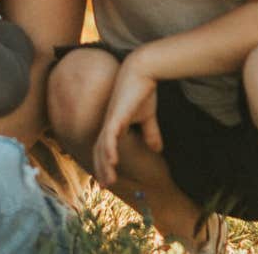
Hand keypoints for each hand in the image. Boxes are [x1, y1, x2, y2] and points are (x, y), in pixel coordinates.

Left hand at [93, 56, 161, 185]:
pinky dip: (109, 148)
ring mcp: (110, 119)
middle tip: (104, 186)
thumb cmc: (143, 91)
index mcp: (114, 125)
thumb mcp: (148, 117)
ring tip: (107, 180)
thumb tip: (156, 149)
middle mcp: (108, 123)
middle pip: (100, 150)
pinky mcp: (116, 115)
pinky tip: (111, 160)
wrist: (142, 71)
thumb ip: (150, 132)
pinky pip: (110, 134)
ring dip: (104, 164)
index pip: (104, 148)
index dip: (104, 163)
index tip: (107, 180)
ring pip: (102, 146)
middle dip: (101, 168)